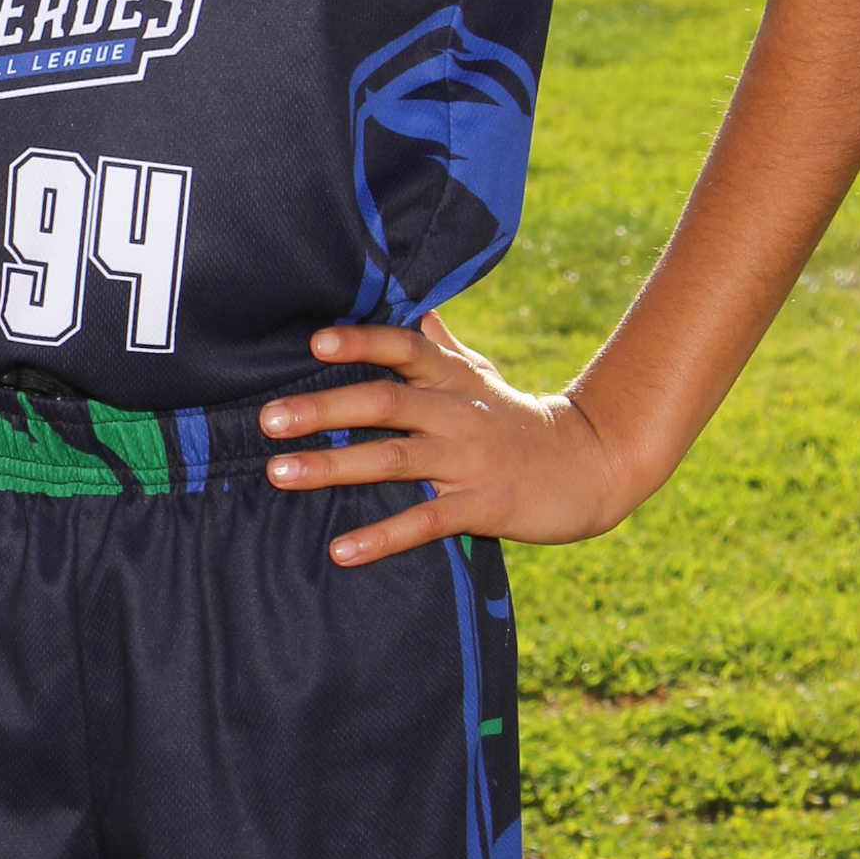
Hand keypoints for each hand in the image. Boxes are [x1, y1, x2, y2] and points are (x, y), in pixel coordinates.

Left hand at [259, 313, 632, 566]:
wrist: (592, 463)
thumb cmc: (519, 419)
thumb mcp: (482, 374)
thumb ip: (441, 346)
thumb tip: (413, 308)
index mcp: (453, 378)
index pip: (403, 348)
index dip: (361, 342)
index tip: (315, 342)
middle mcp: (456, 413)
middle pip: (385, 402)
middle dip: (323, 409)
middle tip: (267, 419)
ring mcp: (470, 459)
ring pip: (394, 459)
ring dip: (333, 467)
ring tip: (280, 473)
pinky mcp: (486, 505)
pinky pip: (426, 521)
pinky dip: (382, 536)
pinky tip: (341, 550)